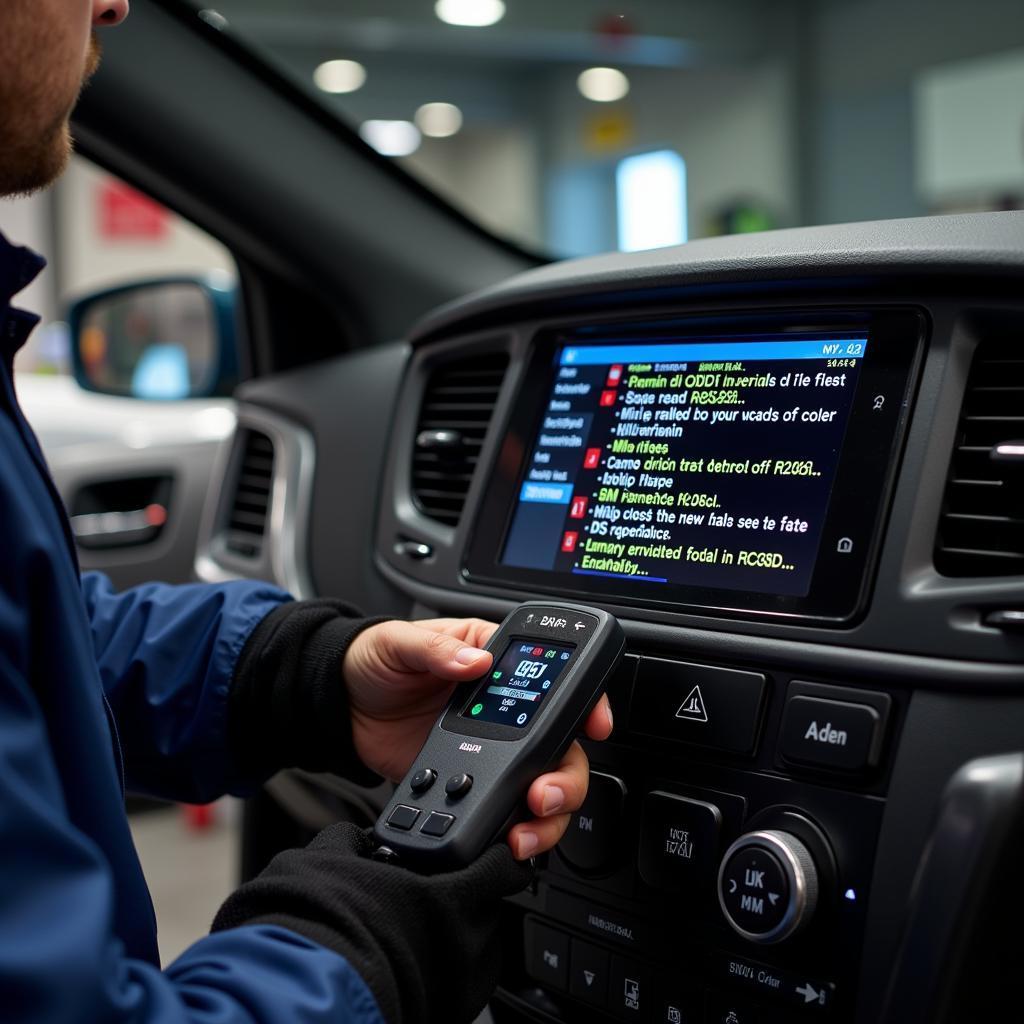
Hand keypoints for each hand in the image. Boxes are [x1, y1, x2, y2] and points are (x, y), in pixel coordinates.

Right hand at [213, 822, 533, 1023]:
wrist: (293, 995)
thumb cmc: (313, 929)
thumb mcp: (328, 859)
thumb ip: (354, 842)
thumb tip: (355, 839)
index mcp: (448, 899)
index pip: (502, 871)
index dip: (497, 859)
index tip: (490, 855)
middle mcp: (464, 946)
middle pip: (491, 911)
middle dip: (470, 899)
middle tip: (435, 892)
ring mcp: (458, 988)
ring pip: (480, 951)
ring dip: (462, 937)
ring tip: (419, 930)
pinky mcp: (447, 1016)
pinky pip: (462, 986)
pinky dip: (448, 971)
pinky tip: (415, 962)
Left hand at [343, 617, 613, 858]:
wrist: (339, 707)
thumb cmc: (374, 659)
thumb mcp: (402, 642)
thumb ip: (437, 650)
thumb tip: (476, 660)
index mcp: (495, 665)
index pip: (556, 680)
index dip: (586, 702)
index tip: (596, 725)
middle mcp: (503, 712)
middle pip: (560, 747)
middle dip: (565, 777)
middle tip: (542, 793)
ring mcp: (489, 751)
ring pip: (540, 786)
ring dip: (545, 815)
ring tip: (523, 831)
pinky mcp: (467, 784)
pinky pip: (501, 811)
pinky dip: (509, 831)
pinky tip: (500, 840)